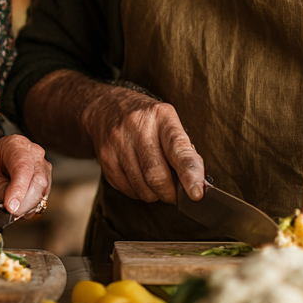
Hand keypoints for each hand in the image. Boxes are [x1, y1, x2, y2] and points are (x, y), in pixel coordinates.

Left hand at [0, 135, 51, 215]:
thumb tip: (13, 205)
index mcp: (15, 145)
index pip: (23, 167)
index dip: (19, 189)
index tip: (11, 208)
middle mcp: (33, 152)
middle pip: (39, 180)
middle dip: (26, 201)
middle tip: (10, 213)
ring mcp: (41, 164)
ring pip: (43, 189)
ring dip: (29, 205)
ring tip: (12, 209)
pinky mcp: (44, 177)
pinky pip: (43, 194)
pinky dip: (32, 205)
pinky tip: (19, 206)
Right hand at [83, 85, 203, 204]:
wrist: (106, 107)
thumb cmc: (147, 119)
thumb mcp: (169, 122)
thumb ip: (184, 150)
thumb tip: (197, 183)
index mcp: (161, 116)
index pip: (178, 149)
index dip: (189, 174)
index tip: (197, 194)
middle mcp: (137, 127)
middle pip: (156, 174)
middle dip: (170, 193)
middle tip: (176, 196)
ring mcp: (118, 143)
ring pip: (141, 187)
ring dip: (154, 194)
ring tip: (157, 184)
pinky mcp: (105, 159)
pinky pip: (127, 189)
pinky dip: (139, 192)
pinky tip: (140, 179)